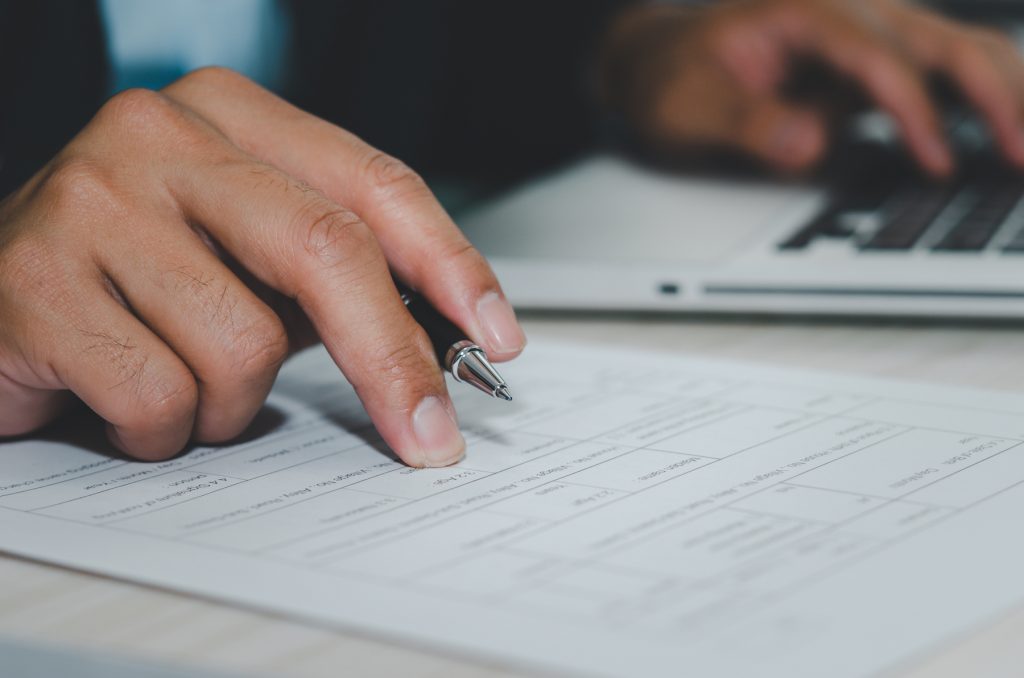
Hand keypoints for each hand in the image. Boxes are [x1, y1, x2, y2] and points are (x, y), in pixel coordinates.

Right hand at [0, 68, 525, 466]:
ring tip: (185, 382)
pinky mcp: (34, 281)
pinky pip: (161, 396)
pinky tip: (125, 401)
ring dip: (234, 402)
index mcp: (230, 113)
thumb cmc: (140, 277)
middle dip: (393, 361)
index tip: (495, 335)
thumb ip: (334, 274)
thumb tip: (446, 340)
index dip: (449, 265)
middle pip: (328, 251)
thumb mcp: (248, 251)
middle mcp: (160, 135)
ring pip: (243, 346)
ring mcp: (91, 199)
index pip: (373, 185)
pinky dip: (164, 428)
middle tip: (428, 436)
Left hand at [600, 0, 1023, 175]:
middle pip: (941, 42)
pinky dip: (981, 99)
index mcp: (802, 12)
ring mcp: (866, 35)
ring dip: (1004, 92)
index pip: (877, 56)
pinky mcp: (872, 63)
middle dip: (993, 94)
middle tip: (1022, 153)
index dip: (913, 110)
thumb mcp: (689, 107)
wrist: (656, 61)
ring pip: (956, 50)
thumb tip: (811, 142)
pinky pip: (941, 73)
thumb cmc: (671, 79)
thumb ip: (747, 122)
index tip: (937, 162)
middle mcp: (846, 13)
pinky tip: (1004, 136)